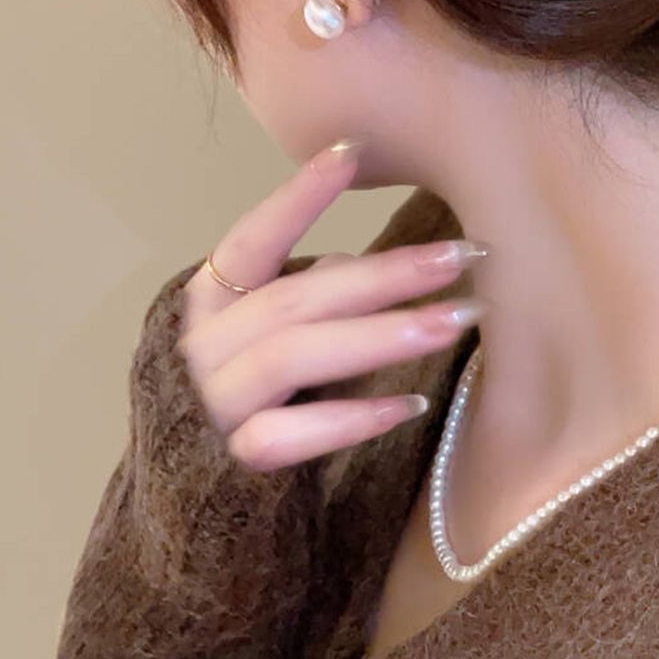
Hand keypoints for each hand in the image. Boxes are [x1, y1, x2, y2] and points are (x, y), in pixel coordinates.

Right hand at [176, 140, 486, 471]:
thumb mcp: (265, 333)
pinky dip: (350, 419)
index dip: (298, 196)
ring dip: (381, 334)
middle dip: (387, 273)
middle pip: (298, 297)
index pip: (252, 239)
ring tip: (454, 320)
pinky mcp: (231, 469)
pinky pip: (288, 437)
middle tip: (464, 256)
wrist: (194, 509)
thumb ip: (304, 292)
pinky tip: (409, 404)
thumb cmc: (248, 397)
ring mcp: (212, 407)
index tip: (353, 150)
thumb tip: (359, 262)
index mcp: (209, 301)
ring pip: (294, 356)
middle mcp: (201, 348)